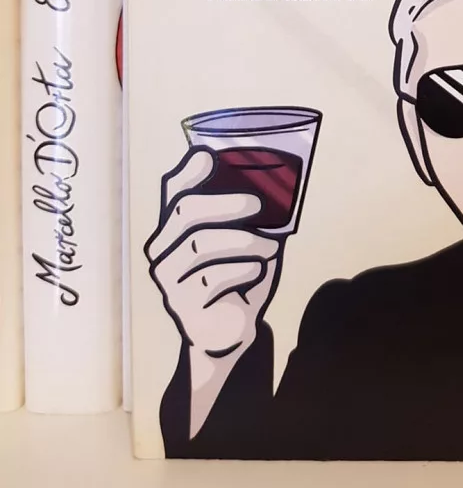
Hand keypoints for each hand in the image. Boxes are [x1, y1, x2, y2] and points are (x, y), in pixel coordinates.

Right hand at [145, 148, 282, 361]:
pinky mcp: (184, 305)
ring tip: (270, 245)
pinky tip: (258, 268)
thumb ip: (249, 213)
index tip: (209, 156)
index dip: (189, 171)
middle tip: (259, 204)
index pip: (173, 190)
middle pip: (185, 212)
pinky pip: (213, 277)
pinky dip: (243, 268)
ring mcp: (169, 279)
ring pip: (201, 244)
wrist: (228, 331)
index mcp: (175, 227)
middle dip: (224, 202)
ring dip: (244, 240)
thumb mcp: (244, 239)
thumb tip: (274, 176)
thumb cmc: (236, 276)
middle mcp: (163, 249)